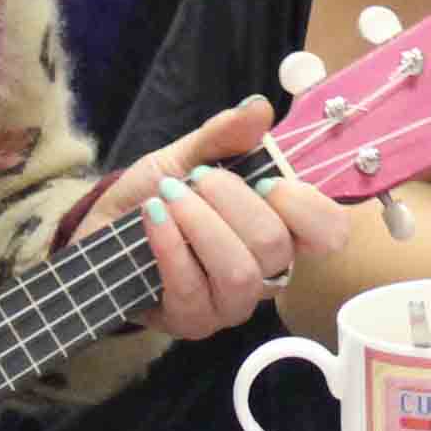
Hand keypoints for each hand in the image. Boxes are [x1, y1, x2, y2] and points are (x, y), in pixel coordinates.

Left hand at [84, 96, 354, 339]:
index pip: (329, 233)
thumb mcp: (186, 156)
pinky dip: (170, 244)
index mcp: (280, 228)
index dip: (306, 206)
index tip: (267, 179)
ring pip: (238, 274)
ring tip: (169, 195)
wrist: (101, 229)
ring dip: (200, 224)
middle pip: (276, 246)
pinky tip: (152, 217)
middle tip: (196, 177)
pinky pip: (190, 288)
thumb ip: (223, 136)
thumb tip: (259, 109)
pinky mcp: (190, 321)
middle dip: (231, 200)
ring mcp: (229, 304)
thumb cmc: (156, 195)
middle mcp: (264, 273)